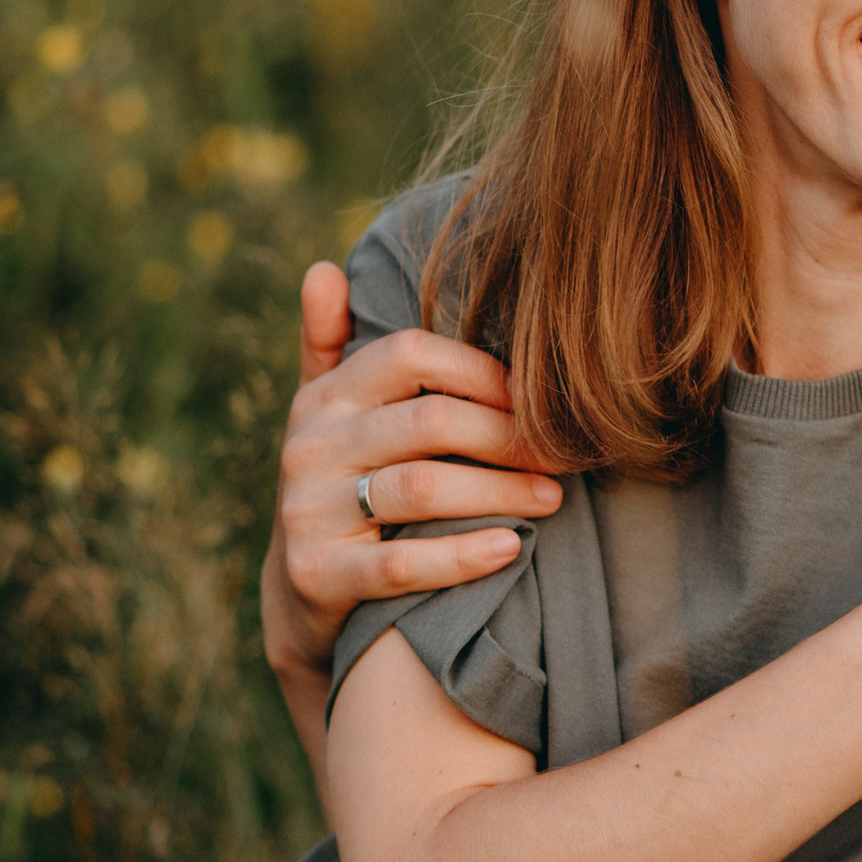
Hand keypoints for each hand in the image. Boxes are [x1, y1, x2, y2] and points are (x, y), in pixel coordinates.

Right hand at [261, 262, 563, 685]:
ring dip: (500, 492)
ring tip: (551, 497)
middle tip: (561, 454)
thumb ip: (330, 341)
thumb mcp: (326, 411)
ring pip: (422, 490)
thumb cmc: (343, 484)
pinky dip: (463, 556)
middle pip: (428, 422)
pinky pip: (401, 563)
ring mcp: (309, 512)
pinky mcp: (319, 576)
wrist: (300, 593)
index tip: (533, 397)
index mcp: (324, 397)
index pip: (409, 353)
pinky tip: (511, 548)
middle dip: (506, 436)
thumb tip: (323, 269)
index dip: (480, 369)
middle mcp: (309, 446)